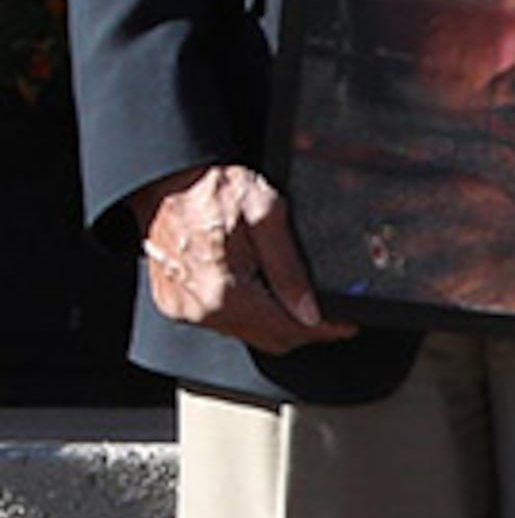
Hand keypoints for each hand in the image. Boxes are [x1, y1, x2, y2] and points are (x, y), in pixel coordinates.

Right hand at [133, 163, 354, 351]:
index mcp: (223, 293)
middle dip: (302, 328)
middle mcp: (199, 310)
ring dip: (272, 320)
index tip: (345, 325)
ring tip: (289, 291)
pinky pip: (220, 321)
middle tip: (326, 311)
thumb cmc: (212, 189)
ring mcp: (183, 308)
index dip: (324, 329)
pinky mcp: (173, 302)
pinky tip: (256, 287)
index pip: (287, 329)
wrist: (165, 178)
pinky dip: (245, 311)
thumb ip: (289, 270)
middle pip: (268, 339)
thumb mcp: (267, 217)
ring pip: (245, 332)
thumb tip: (309, 310)